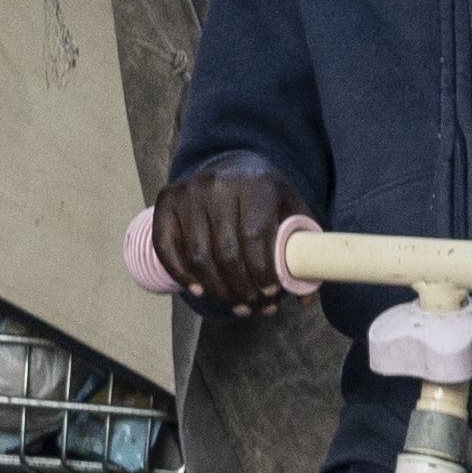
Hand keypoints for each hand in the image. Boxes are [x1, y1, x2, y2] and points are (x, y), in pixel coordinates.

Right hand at [156, 156, 307, 317]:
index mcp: (256, 184)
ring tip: (234, 305)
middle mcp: (218, 184)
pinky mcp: (167, 200)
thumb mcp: (291, 211)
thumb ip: (301, 250)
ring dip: (217, 290)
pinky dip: (181, 275)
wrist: (233, 167)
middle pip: (226, 251)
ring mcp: (189, 191)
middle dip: (242, 288)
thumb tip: (305, 298)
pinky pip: (166, 247)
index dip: (262, 271)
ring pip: (199, 256)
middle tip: (253, 306)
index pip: (255, 236)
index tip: (271, 293)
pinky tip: (200, 291)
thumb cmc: (265, 197)